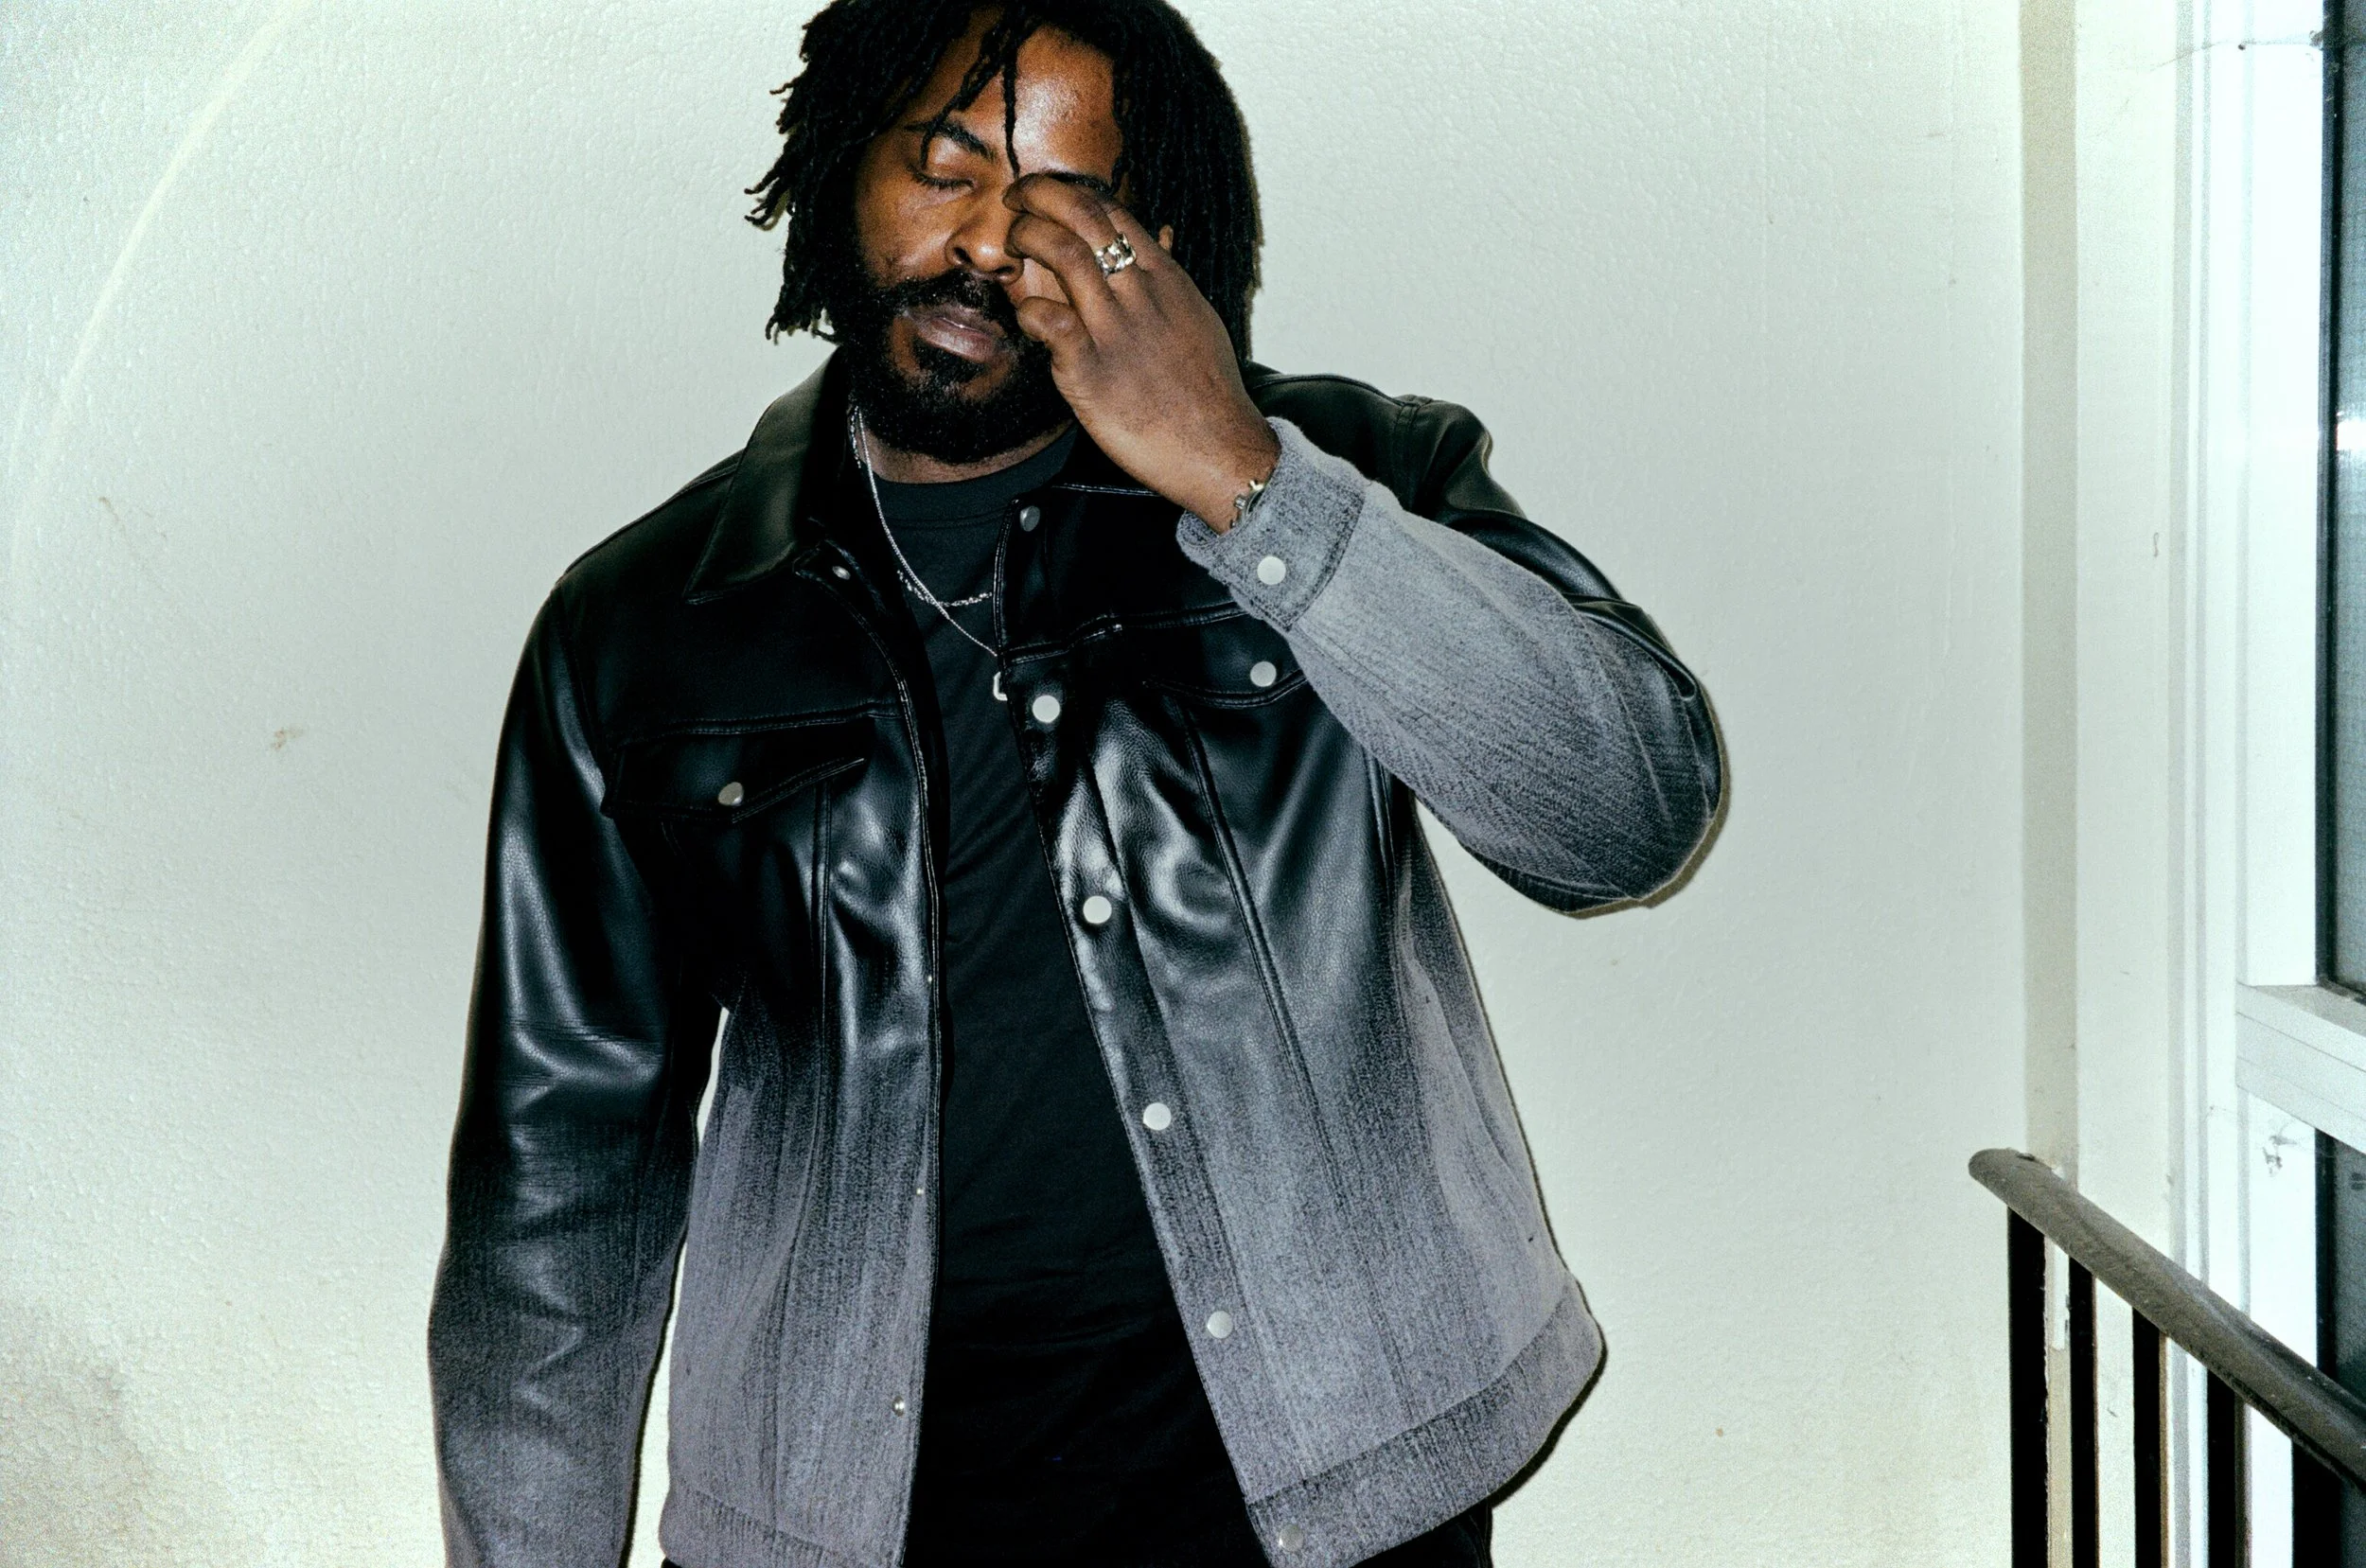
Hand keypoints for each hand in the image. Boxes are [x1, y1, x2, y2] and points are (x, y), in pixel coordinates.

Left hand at [1003, 174, 1278, 529]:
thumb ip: (1171, 274)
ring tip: (1013, 244)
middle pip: (1083, 216)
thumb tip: (1164, 233)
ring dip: (1027, 237)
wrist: (1220, 449)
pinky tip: (1027, 318)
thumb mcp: (1198, 317)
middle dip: (1039, 195)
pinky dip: (1028, 309)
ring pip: (1062, 254)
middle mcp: (1140, 294)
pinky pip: (1047, 320)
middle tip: (1016, 199)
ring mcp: (1115, 329)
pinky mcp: (1091, 370)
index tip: (1049, 198)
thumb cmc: (1209, 392)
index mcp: (1166, 279)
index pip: (1113, 211)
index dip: (1072, 193)